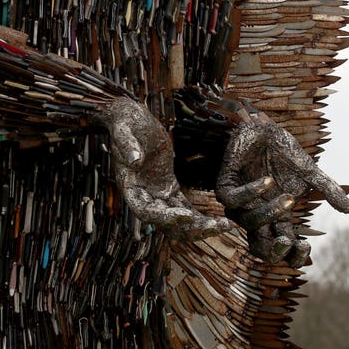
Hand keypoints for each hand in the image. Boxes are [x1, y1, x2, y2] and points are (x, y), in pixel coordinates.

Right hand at [102, 97, 230, 239]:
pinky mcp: (168, 187)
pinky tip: (219, 219)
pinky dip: (199, 216)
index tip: (186, 215)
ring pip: (177, 220)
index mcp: (130, 186)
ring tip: (224, 225)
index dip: (164, 217)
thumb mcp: (124, 130)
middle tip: (215, 226)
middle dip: (190, 228)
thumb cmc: (126, 123)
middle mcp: (143, 196)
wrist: (131, 120)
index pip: (145, 211)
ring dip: (198, 227)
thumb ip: (127, 145)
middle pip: (165, 223)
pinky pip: (184, 207)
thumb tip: (134, 160)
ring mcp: (157, 194)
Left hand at [216, 110, 348, 266]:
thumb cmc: (283, 152)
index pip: (284, 248)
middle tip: (287, 240)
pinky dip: (250, 193)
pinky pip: (232, 200)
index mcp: (278, 216)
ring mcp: (240, 202)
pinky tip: (267, 181)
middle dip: (274, 251)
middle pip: (261, 249)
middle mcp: (258, 213)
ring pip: (249, 223)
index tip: (306, 246)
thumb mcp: (309, 172)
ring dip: (270, 213)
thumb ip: (327, 190)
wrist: (263, 127)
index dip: (294, 256)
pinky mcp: (226, 186)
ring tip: (288, 197)